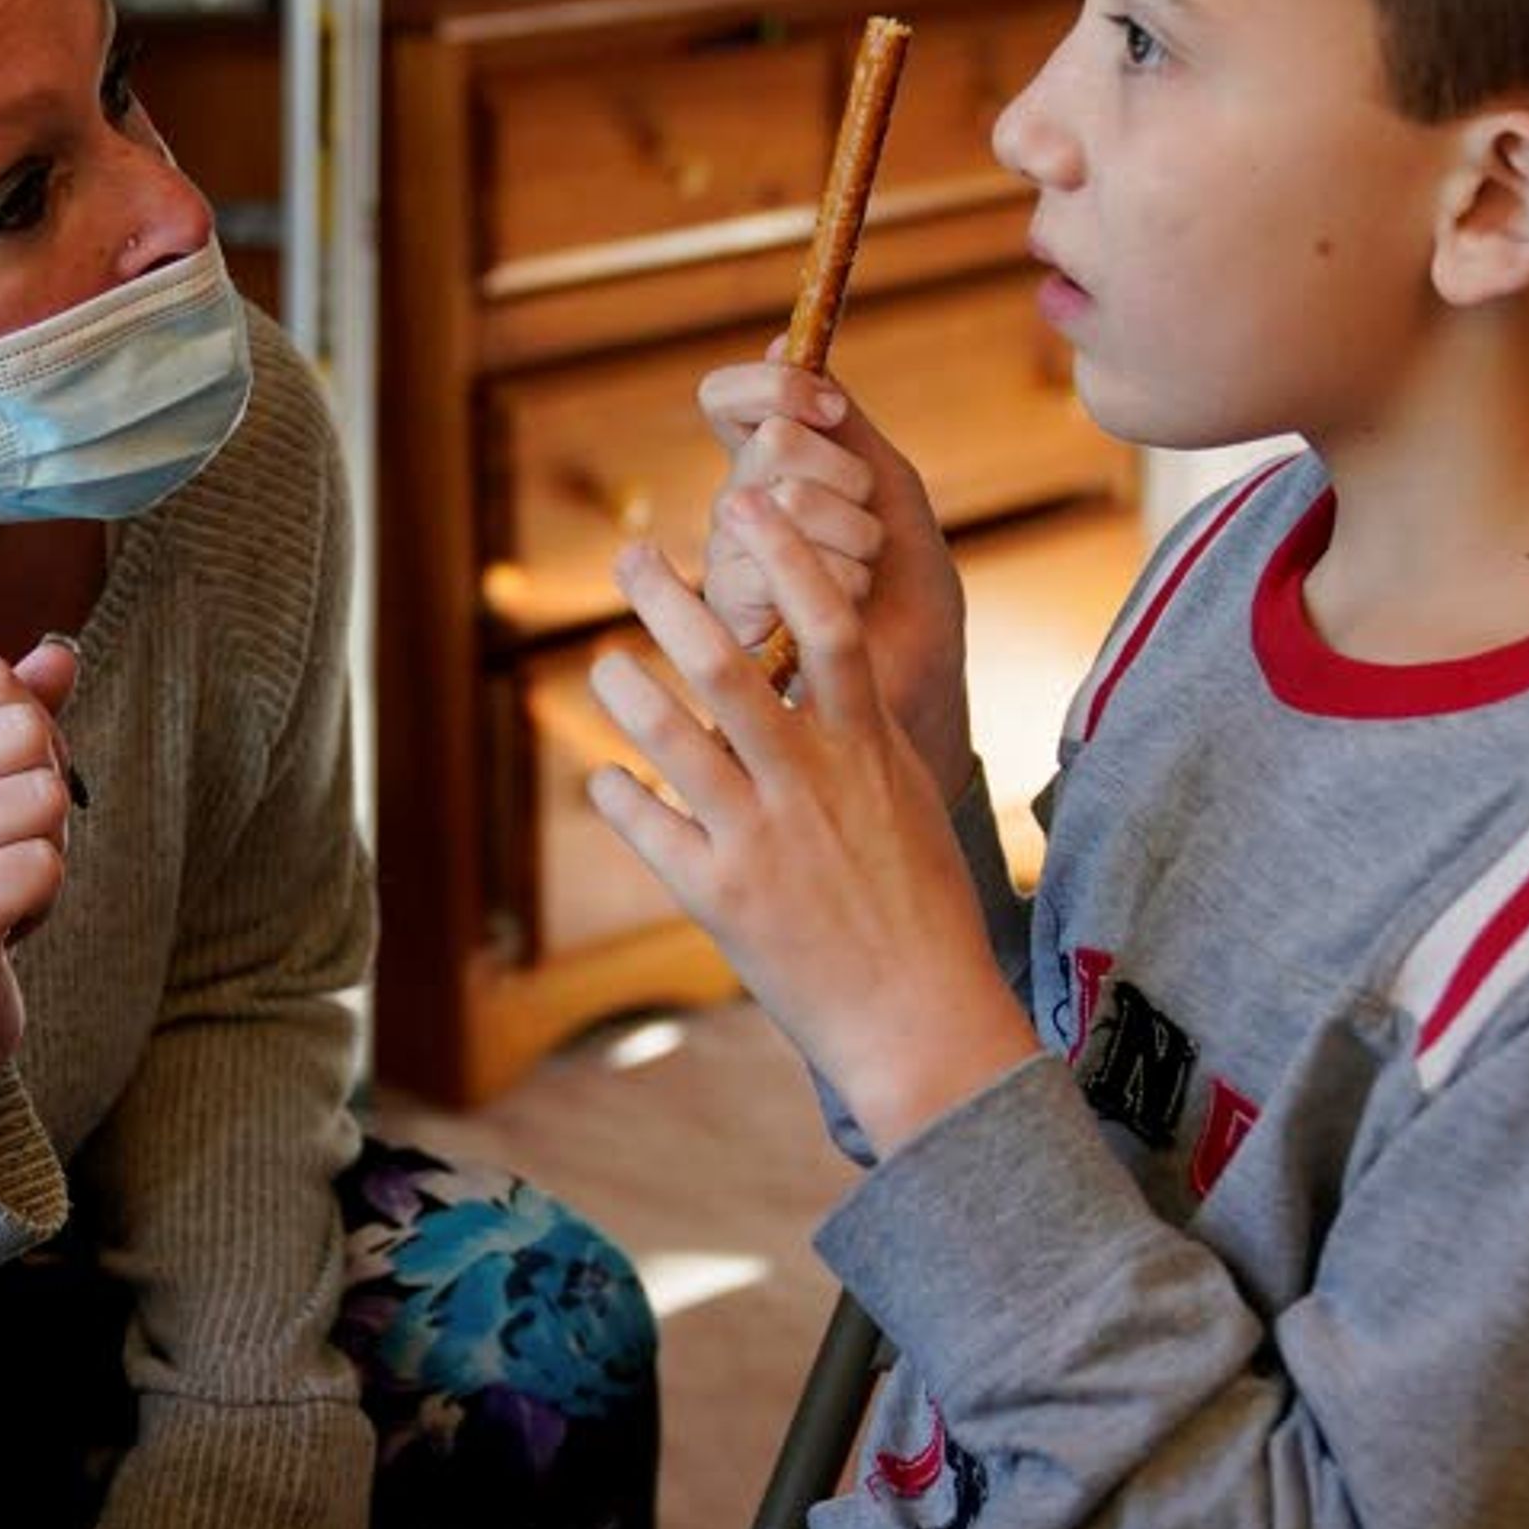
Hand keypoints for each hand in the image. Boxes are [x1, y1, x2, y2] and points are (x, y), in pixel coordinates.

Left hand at [590, 509, 1032, 1152]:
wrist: (925, 1025)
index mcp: (869, 752)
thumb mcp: (911, 807)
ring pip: (672, 740)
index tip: (749, 503)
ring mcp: (761, 839)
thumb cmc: (925, 917)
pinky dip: (616, 796)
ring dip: (626, 691)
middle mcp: (812, 784)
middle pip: (730, 668)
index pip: (832, 628)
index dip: (789, 557)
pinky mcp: (718, 898)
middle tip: (633, 555)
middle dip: (671, 602)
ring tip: (604, 664)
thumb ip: (863, 742)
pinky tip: (606, 782)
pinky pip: (646, 826)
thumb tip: (834, 683)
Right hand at [693, 348, 975, 781]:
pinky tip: (845, 618)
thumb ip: (840, 422)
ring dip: (853, 539)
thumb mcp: (890, 489)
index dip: (776, 388)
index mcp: (767, 472)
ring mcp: (724, 563)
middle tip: (869, 532)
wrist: (922, 692)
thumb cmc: (909, 598)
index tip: (831, 411)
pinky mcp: (728, 617)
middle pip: (772, 443)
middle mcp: (734, 512)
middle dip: (848, 482)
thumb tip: (781, 339)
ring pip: (781, 499)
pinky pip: (774, 564)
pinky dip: (838, 585)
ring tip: (862, 585)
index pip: (728, 397)